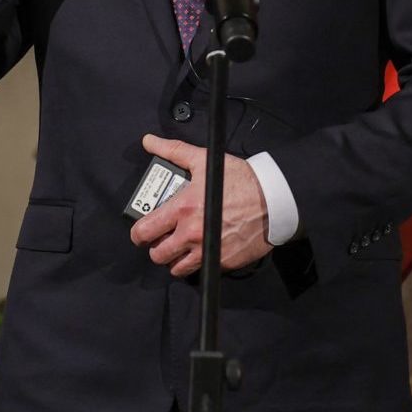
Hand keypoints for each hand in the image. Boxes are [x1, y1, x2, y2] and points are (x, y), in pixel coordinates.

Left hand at [128, 135, 272, 276]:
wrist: (273, 199)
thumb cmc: (241, 180)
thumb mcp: (204, 160)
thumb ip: (173, 151)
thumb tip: (150, 142)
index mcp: (182, 209)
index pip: (144, 231)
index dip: (138, 233)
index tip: (142, 231)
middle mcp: (191, 233)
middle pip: (157, 255)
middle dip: (157, 247)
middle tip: (163, 238)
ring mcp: (207, 250)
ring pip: (176, 268)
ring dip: (175, 259)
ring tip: (181, 247)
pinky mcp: (222, 261)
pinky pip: (201, 269)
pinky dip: (198, 262)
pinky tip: (203, 247)